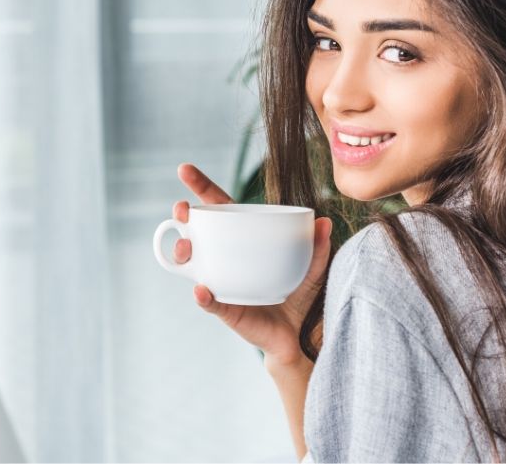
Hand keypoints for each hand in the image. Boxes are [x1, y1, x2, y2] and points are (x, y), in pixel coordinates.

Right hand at [172, 162, 332, 365]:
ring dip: (183, 253)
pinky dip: (204, 296)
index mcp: (241, 240)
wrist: (296, 335)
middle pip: (196, 232)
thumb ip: (318, 248)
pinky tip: (201, 289)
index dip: (201, 187)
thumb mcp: (312, 269)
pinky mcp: (225, 309)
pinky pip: (210, 301)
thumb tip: (324, 222)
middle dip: (182, 218)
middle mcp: (224, 258)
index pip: (219, 208)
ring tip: (187, 247)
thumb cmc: (297, 295)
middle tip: (181, 209)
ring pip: (192, 264)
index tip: (184, 170)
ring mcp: (220, 282)